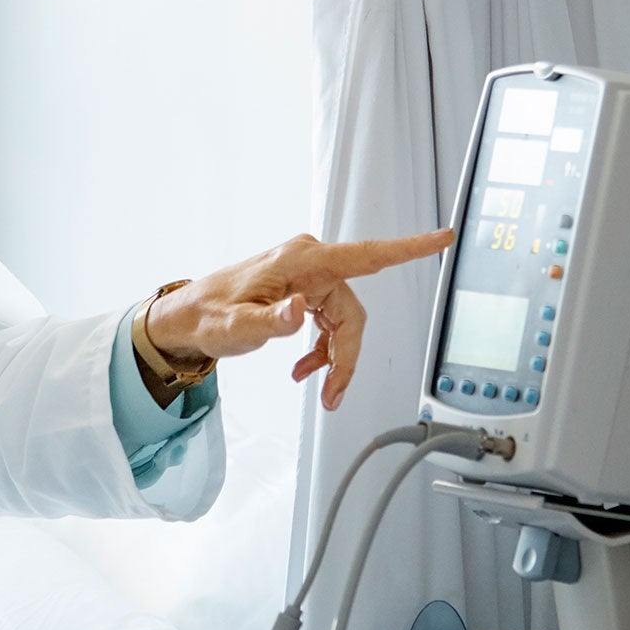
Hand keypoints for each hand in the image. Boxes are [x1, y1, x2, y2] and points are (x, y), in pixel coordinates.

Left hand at [146, 230, 453, 409]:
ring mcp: (307, 276)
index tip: (443, 236)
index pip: (366, 255)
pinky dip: (324, 349)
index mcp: (301, 261)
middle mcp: (309, 262)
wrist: (185, 319)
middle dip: (347, 356)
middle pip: (354, 312)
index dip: (409, 248)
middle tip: (333, 394)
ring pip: (345, 322)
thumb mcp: (234, 327)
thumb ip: (268, 322)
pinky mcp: (303, 290)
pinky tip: (306, 370)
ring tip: (318, 387)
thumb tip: (299, 311)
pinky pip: (330, 321)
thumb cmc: (205, 316)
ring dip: (335, 357)